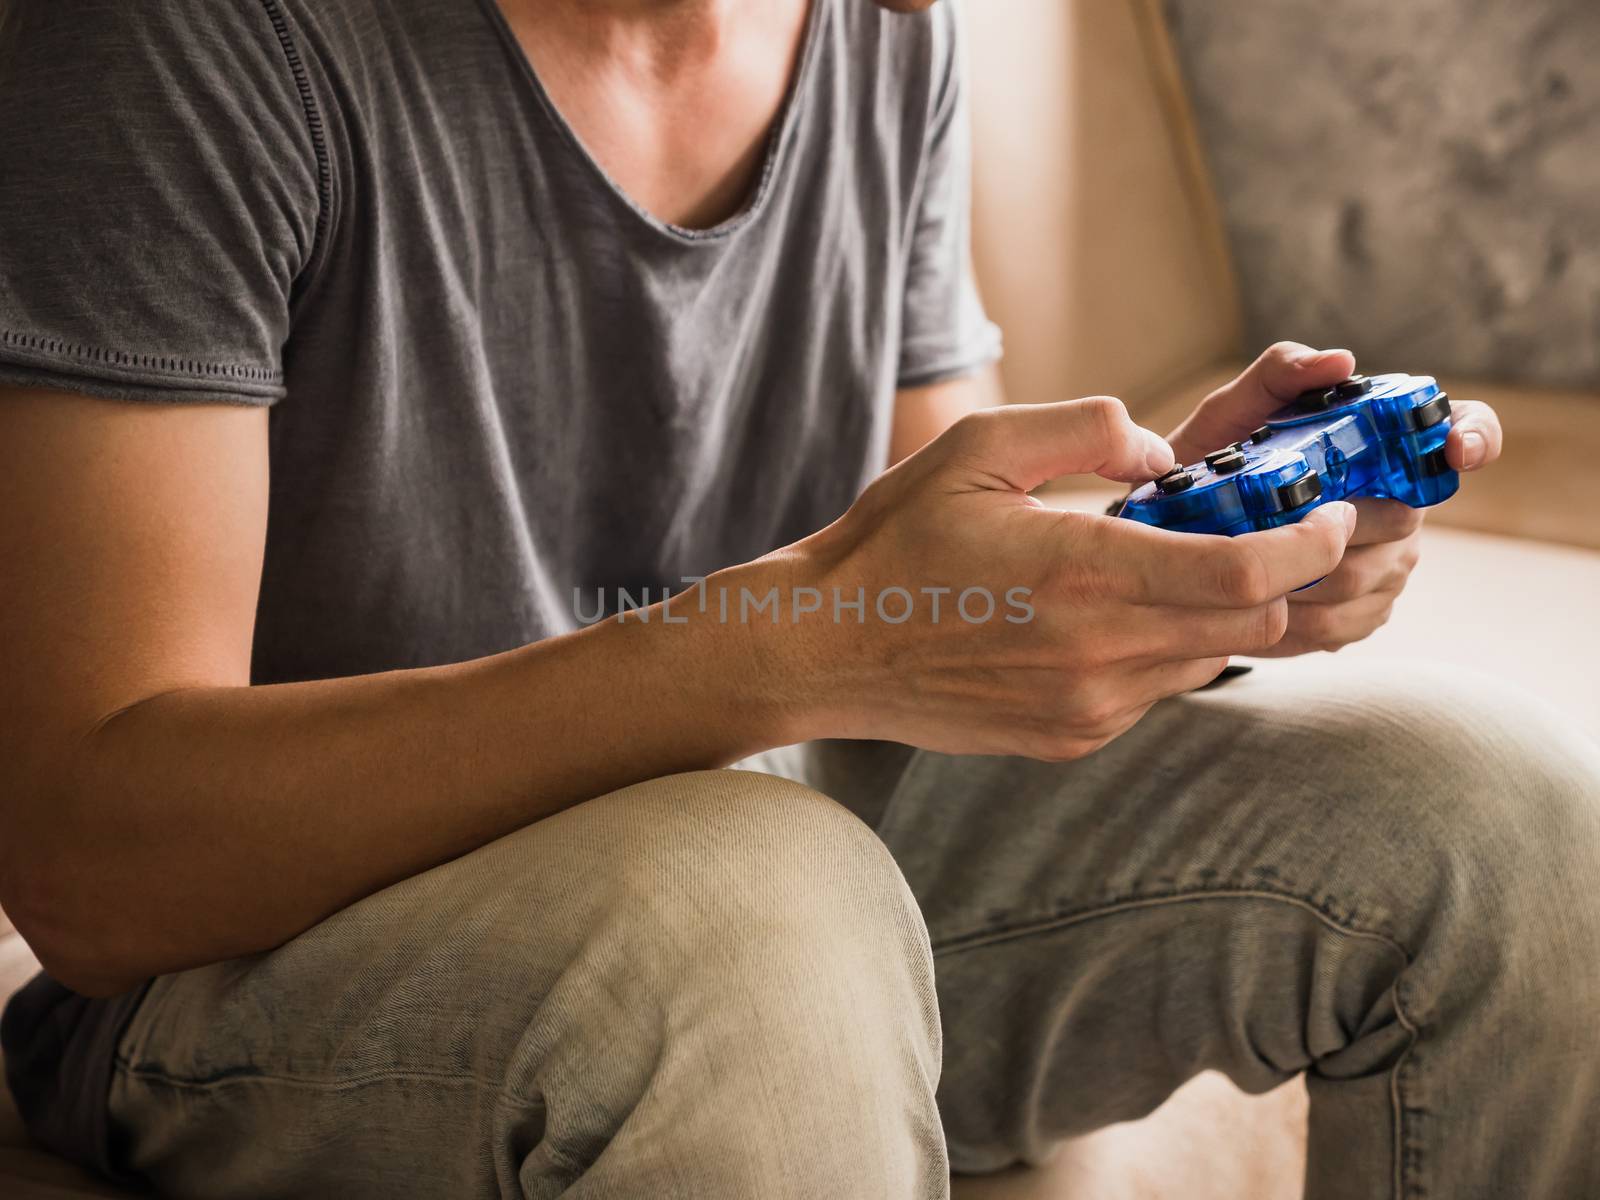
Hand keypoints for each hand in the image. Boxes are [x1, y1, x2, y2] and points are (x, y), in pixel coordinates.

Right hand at [781, 396, 1356, 759]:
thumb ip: (1086, 430)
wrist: (826, 648)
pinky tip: (1105, 616)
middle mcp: (1099, 654)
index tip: (1330, 514)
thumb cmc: (895, 542)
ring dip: (1216, 611)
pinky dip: (1159, 648)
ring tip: (1171, 565)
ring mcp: (1089, 708)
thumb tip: (1163, 451)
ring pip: (1207, 658)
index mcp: (1084, 574)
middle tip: (1266, 529)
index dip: (1311, 543)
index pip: (1249, 573)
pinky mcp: (1072, 737)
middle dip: (1277, 575)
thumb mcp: (977, 447)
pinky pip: (1154, 690)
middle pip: (1251, 622)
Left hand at [1168, 342, 1503, 654]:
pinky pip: (1339, 626)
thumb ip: (1278, 374)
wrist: (1165, 540)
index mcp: (1382, 449)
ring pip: (1363, 581)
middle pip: (1399, 522)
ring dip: (1298, 575)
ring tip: (1241, 564)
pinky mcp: (1360, 617)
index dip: (1474, 437)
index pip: (1464, 429)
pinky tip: (1250, 601)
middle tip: (1266, 521)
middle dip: (1331, 523)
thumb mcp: (1229, 414)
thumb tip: (1339, 360)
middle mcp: (1400, 508)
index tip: (1454, 451)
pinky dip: (1287, 617)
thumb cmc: (1205, 467)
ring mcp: (1387, 567)